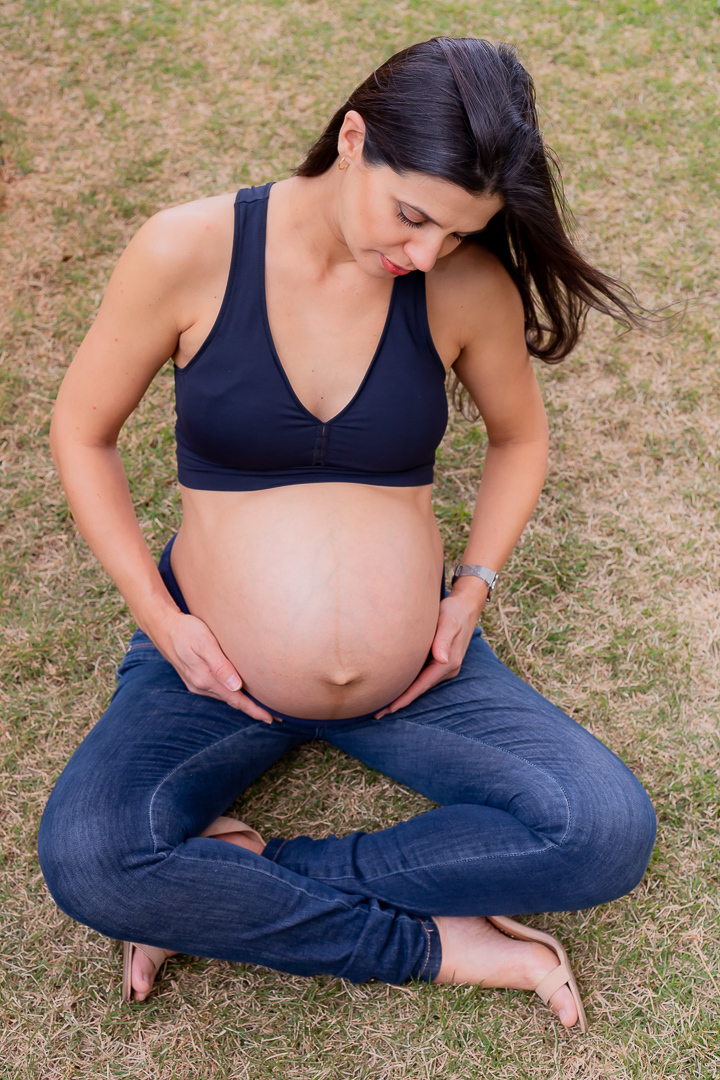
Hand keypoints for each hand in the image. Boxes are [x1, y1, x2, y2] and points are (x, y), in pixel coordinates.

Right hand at [152, 610, 274, 722]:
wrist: (163, 627)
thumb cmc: (187, 630)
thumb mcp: (205, 643)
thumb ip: (221, 665)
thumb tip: (236, 686)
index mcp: (206, 678)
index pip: (236, 700)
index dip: (254, 710)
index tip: (271, 719)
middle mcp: (201, 685)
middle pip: (232, 702)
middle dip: (252, 709)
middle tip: (274, 716)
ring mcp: (197, 683)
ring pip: (225, 697)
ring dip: (242, 702)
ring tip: (261, 705)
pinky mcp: (195, 678)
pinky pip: (218, 691)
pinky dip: (231, 694)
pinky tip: (239, 692)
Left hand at [374, 588, 481, 718]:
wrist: (466, 605)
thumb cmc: (454, 611)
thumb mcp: (448, 622)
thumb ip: (443, 640)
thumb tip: (442, 659)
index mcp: (448, 663)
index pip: (422, 685)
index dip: (405, 698)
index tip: (389, 709)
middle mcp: (447, 668)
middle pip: (419, 690)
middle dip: (399, 702)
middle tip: (377, 714)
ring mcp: (444, 666)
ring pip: (420, 685)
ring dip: (403, 695)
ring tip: (382, 705)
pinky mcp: (439, 661)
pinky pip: (421, 677)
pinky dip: (408, 684)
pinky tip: (396, 687)